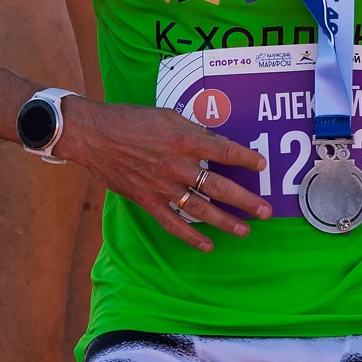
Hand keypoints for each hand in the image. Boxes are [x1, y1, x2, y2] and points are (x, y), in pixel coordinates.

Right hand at [57, 100, 270, 252]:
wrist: (95, 135)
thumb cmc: (131, 120)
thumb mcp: (168, 116)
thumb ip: (193, 132)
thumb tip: (215, 142)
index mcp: (185, 140)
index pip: (225, 152)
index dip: (246, 159)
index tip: (262, 166)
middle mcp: (178, 165)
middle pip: (220, 187)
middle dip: (246, 201)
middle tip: (266, 211)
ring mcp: (163, 186)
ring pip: (201, 209)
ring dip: (225, 222)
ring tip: (244, 230)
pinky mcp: (147, 200)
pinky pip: (173, 223)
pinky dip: (191, 237)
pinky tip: (207, 245)